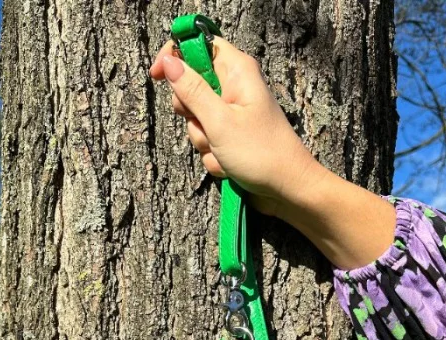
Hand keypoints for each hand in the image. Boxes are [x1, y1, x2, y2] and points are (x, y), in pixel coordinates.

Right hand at [149, 35, 325, 217]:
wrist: (287, 189)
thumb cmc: (261, 153)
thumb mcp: (219, 122)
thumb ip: (192, 91)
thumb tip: (170, 63)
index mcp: (237, 71)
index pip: (199, 46)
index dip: (176, 56)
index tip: (158, 74)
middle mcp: (235, 88)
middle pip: (191, 87)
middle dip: (191, 113)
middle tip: (207, 127)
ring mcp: (232, 115)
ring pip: (196, 120)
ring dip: (204, 141)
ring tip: (224, 152)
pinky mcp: (231, 137)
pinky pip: (207, 142)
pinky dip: (214, 156)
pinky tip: (230, 165)